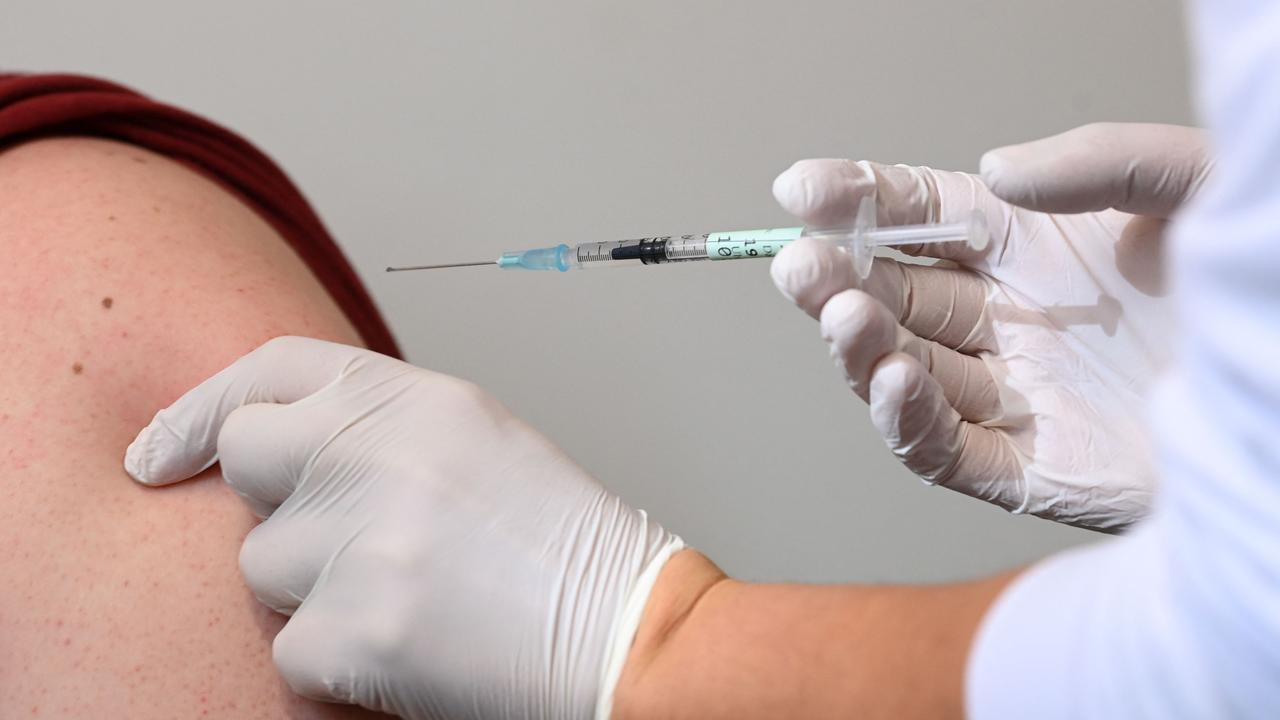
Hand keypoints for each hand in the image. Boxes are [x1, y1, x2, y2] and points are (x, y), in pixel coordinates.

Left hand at [124, 337, 682, 719]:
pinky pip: (288, 648)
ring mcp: (363, 544)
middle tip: (346, 534)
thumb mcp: (474, 439)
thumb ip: (376, 422)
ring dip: (316, 588)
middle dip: (277, 501)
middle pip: (246, 460)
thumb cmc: (559, 541)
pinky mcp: (355, 633)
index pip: (271, 369)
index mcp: (416, 397)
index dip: (203, 407)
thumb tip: (276, 440)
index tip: (158, 450)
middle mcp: (379, 454)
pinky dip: (334, 659)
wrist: (624, 632)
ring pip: (263, 565)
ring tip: (407, 594)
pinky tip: (408, 645)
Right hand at [770, 123, 1210, 530]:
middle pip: (895, 296)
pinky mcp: (1026, 471)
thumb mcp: (1185, 189)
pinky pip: (942, 449)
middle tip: (800, 264)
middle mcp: (1012, 321)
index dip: (860, 201)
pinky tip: (891, 379)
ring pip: (903, 371)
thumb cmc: (1255, 287)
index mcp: (1036, 248)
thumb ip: (1095, 161)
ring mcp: (1015, 397)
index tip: (802, 190)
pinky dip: (904, 419)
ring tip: (839, 315)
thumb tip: (995, 171)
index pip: (924, 216)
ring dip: (859, 346)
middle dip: (836, 279)